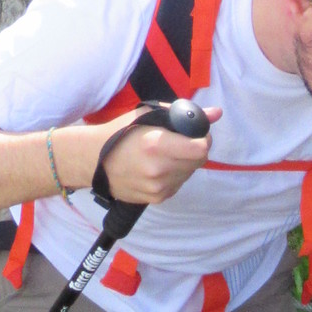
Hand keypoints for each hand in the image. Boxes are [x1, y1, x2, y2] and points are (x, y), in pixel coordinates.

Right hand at [85, 104, 221, 204]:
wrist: (94, 161)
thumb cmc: (122, 132)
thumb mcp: (150, 115)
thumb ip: (185, 114)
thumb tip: (216, 113)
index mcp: (157, 145)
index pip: (202, 148)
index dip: (202, 137)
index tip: (193, 132)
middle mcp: (159, 170)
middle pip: (200, 160)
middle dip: (195, 149)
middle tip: (180, 142)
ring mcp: (158, 188)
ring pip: (190, 172)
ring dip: (186, 162)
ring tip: (166, 154)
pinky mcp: (157, 198)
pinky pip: (179, 183)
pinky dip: (175, 174)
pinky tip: (159, 167)